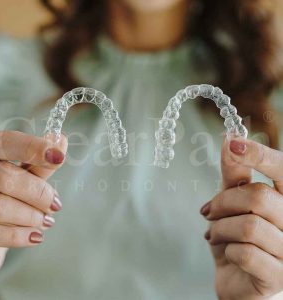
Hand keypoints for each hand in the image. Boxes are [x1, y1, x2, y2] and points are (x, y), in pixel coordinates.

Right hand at [0, 130, 66, 275]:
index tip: (59, 157)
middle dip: (37, 192)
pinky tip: (35, 236)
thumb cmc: (8, 198)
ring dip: (31, 215)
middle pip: (2, 175)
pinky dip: (18, 236)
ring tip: (46, 221)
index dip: (32, 148)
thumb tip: (61, 140)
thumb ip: (40, 163)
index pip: (3, 142)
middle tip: (56, 205)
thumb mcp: (24, 178)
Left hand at [201, 137, 282, 299]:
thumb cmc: (236, 236)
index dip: (259, 155)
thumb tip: (230, 139)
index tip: (233, 143)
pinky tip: (228, 253)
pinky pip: (246, 253)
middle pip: (257, 196)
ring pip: (248, 225)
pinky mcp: (280, 277)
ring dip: (220, 229)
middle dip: (223, 202)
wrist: (236, 277)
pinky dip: (227, 250)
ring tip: (214, 234)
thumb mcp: (232, 202)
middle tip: (208, 212)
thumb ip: (234, 173)